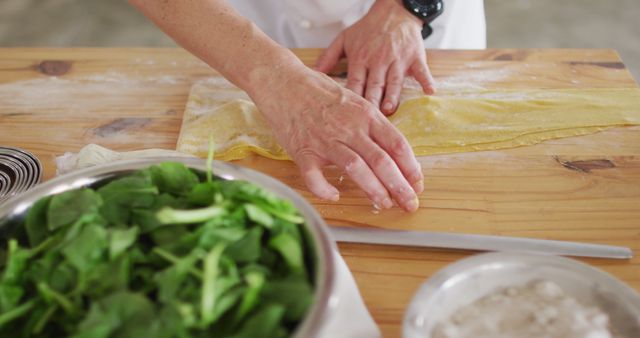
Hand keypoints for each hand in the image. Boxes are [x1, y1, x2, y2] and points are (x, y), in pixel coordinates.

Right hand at [249, 65, 423, 211]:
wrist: (282, 81)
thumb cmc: (318, 90)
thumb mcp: (352, 100)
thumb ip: (370, 124)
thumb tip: (390, 149)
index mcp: (365, 114)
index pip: (396, 143)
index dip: (411, 166)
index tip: (418, 183)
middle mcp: (349, 127)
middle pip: (381, 160)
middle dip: (400, 185)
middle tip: (410, 203)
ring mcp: (325, 139)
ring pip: (356, 168)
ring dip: (373, 189)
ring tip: (385, 204)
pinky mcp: (302, 150)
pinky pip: (314, 176)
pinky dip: (324, 189)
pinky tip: (334, 197)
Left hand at [315, 0, 434, 114]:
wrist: (394, 11)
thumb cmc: (368, 29)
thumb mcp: (345, 39)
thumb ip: (329, 56)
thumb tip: (314, 73)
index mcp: (361, 58)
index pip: (355, 81)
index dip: (352, 98)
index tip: (348, 114)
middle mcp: (379, 60)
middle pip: (375, 85)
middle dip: (372, 101)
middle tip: (368, 119)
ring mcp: (398, 59)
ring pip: (395, 81)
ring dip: (393, 95)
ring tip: (390, 109)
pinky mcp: (415, 57)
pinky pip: (422, 71)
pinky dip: (426, 81)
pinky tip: (429, 92)